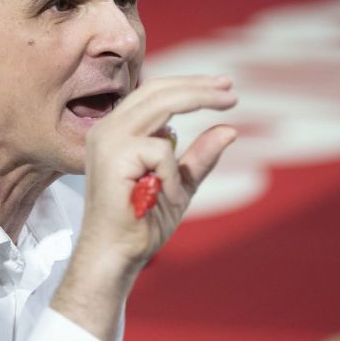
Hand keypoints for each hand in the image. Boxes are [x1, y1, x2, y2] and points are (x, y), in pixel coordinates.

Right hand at [80, 76, 237, 268]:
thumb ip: (199, 157)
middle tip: (232, 91)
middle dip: (199, 86)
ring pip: (161, 104)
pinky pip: (162, 150)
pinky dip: (174, 176)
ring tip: (229, 109)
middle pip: (157, 90)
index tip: (224, 87)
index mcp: (117, 131)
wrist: (117, 255)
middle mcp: (107, 129)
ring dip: (199, 102)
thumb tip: (229, 129)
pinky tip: (167, 198)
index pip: (153, 93)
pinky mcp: (113, 157)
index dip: (189, 85)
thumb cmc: (142, 224)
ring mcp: (107, 140)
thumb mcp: (180, 183)